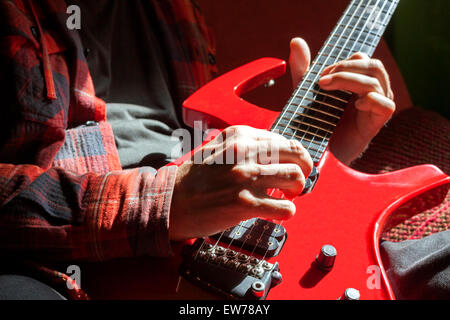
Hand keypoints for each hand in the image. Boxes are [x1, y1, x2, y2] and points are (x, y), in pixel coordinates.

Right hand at [169, 126, 312, 240]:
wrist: (172, 202)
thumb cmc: (193, 178)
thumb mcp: (215, 147)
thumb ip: (243, 142)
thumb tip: (274, 147)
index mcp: (239, 136)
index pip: (285, 141)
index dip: (296, 155)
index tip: (295, 164)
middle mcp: (244, 153)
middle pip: (296, 155)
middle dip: (305, 168)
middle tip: (299, 180)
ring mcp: (245, 178)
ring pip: (295, 178)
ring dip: (297, 190)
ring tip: (289, 196)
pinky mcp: (245, 204)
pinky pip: (285, 207)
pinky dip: (288, 212)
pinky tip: (279, 212)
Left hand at [289, 38, 395, 163]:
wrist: (322, 152)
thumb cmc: (319, 121)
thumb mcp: (307, 93)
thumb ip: (303, 69)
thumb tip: (296, 41)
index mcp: (358, 80)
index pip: (361, 58)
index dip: (341, 62)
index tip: (320, 76)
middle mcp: (372, 89)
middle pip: (372, 65)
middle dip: (346, 68)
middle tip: (323, 81)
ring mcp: (378, 104)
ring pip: (376, 80)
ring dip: (350, 80)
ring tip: (328, 90)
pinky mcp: (379, 120)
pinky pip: (385, 104)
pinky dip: (370, 100)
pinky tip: (354, 105)